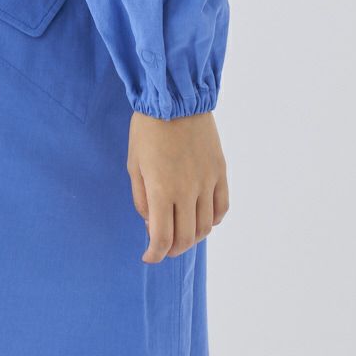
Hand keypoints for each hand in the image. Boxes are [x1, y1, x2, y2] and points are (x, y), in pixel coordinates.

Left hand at [126, 111, 229, 262]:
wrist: (175, 99)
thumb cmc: (147, 129)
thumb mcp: (133, 164)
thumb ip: (141, 198)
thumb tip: (150, 223)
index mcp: (162, 190)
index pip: (162, 238)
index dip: (155, 254)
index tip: (149, 257)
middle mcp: (188, 191)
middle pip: (186, 238)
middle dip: (172, 250)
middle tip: (163, 248)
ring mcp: (207, 182)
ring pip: (206, 226)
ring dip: (193, 237)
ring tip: (181, 234)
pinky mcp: (220, 171)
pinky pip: (222, 207)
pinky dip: (213, 220)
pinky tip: (202, 218)